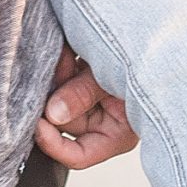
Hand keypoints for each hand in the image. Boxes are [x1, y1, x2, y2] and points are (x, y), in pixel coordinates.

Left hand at [33, 42, 135, 169]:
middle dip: (56, 95)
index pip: (78, 155)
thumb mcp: (112, 80)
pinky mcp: (81, 80)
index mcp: (116, 135)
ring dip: (56, 74)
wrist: (148, 31)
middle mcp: (101, 122)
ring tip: (65, 50)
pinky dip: (60, 63)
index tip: (38, 122)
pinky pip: (60, 77)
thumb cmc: (143, 61)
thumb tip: (52, 114)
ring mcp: (90, 102)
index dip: (53, 144)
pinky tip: (65, 47)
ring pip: (57, 97)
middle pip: (63, 120)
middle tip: (58, 67)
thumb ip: (83, 95)